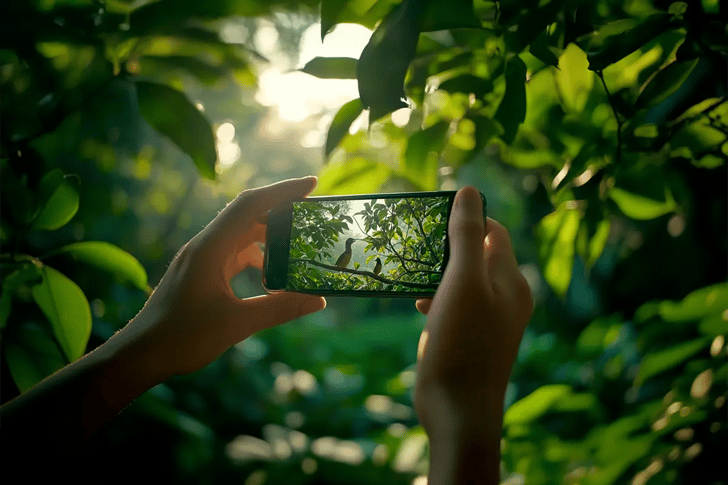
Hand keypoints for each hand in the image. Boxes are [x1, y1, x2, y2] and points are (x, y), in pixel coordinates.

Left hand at [113, 177, 326, 379]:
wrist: (140, 355)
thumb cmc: (181, 338)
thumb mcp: (236, 324)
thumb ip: (279, 309)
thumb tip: (318, 301)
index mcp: (210, 248)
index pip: (250, 205)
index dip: (282, 191)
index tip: (312, 183)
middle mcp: (205, 246)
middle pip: (248, 216)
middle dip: (282, 215)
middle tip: (313, 220)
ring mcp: (201, 259)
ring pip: (242, 237)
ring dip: (269, 242)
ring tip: (297, 254)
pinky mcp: (201, 274)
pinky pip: (234, 255)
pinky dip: (256, 260)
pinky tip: (270, 280)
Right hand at [414, 186, 532, 434]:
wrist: (458, 409)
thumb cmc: (462, 341)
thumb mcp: (462, 281)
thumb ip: (467, 236)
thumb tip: (470, 191)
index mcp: (511, 279)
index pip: (494, 231)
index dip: (467, 218)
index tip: (432, 217)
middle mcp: (506, 297)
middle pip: (478, 253)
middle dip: (448, 245)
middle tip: (416, 242)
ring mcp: (489, 319)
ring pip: (463, 280)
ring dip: (439, 272)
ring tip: (411, 270)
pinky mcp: (471, 337)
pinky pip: (455, 304)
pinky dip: (437, 297)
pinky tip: (417, 303)